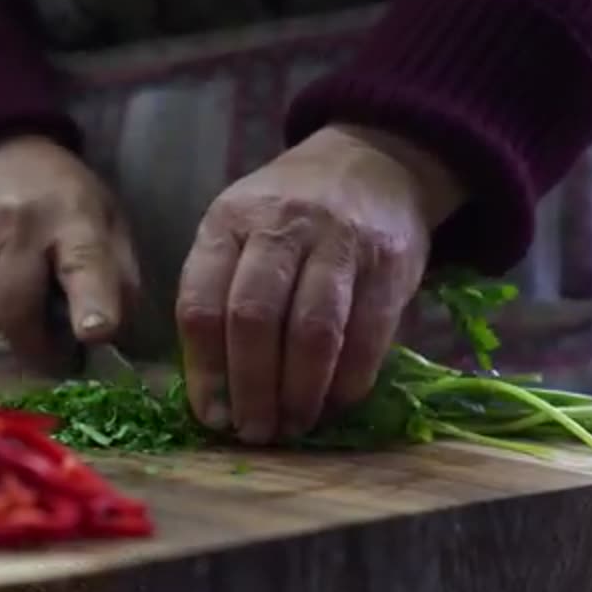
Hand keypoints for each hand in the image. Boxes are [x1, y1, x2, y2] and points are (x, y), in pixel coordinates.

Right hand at [0, 134, 139, 368]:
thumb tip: (116, 338)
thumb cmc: (63, 195)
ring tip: (33, 308)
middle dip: (41, 348)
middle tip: (61, 357)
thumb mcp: (108, 220)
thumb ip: (119, 278)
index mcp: (73, 218)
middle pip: (19, 309)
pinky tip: (3, 291)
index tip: (95, 333)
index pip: (83, 262)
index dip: (90, 302)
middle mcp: (17, 228)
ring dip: (16, 330)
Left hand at [176, 124, 465, 443]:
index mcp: (227, 222)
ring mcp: (338, 240)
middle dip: (251, 387)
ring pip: (312, 330)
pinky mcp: (389, 261)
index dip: (204, 369)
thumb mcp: (239, 230)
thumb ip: (220, 292)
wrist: (373, 159)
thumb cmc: (290, 214)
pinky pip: (367, 334)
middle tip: (254, 431)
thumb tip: (213, 391)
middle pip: (254, 318)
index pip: (202, 302)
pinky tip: (333, 404)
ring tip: (292, 427)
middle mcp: (279, 225)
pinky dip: (348, 380)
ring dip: (299, 392)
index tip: (211, 415)